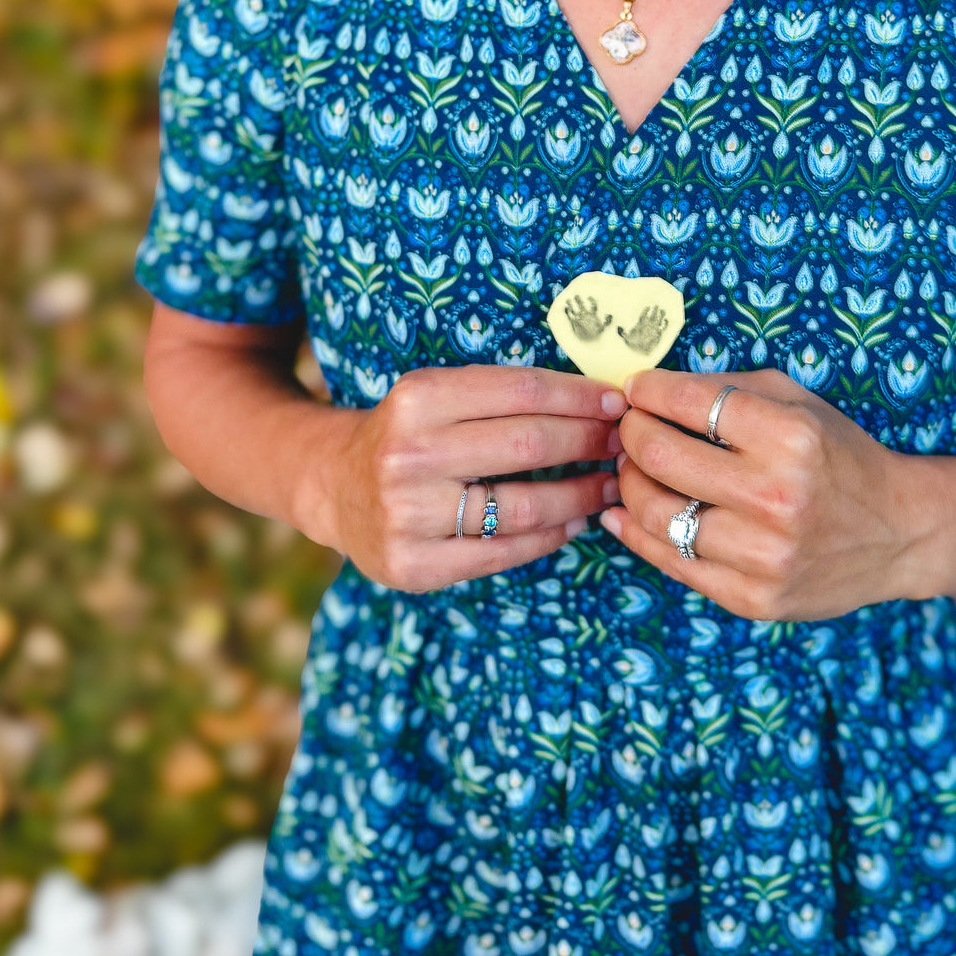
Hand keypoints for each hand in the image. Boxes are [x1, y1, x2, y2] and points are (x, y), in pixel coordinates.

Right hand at [315, 366, 626, 591]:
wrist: (332, 487)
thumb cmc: (406, 436)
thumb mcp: (434, 396)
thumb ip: (499, 396)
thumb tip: (597, 403)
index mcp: (417, 398)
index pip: (522, 391)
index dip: (580, 397)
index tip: (618, 404)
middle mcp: (408, 454)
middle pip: (528, 445)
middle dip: (589, 442)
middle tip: (624, 444)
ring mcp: (408, 514)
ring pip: (523, 506)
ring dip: (580, 496)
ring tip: (609, 486)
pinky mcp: (413, 564)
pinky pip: (503, 552)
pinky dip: (549, 537)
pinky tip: (573, 522)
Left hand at [600, 369, 932, 619]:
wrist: (900, 534)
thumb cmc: (841, 459)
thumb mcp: (800, 404)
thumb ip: (728, 389)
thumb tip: (649, 390)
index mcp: (791, 437)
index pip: (691, 402)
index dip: (649, 392)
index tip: (637, 391)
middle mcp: (777, 497)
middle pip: (660, 456)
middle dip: (630, 434)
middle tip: (630, 430)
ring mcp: (763, 555)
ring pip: (655, 514)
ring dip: (629, 485)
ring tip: (633, 471)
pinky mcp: (753, 598)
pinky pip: (671, 562)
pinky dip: (636, 533)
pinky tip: (624, 514)